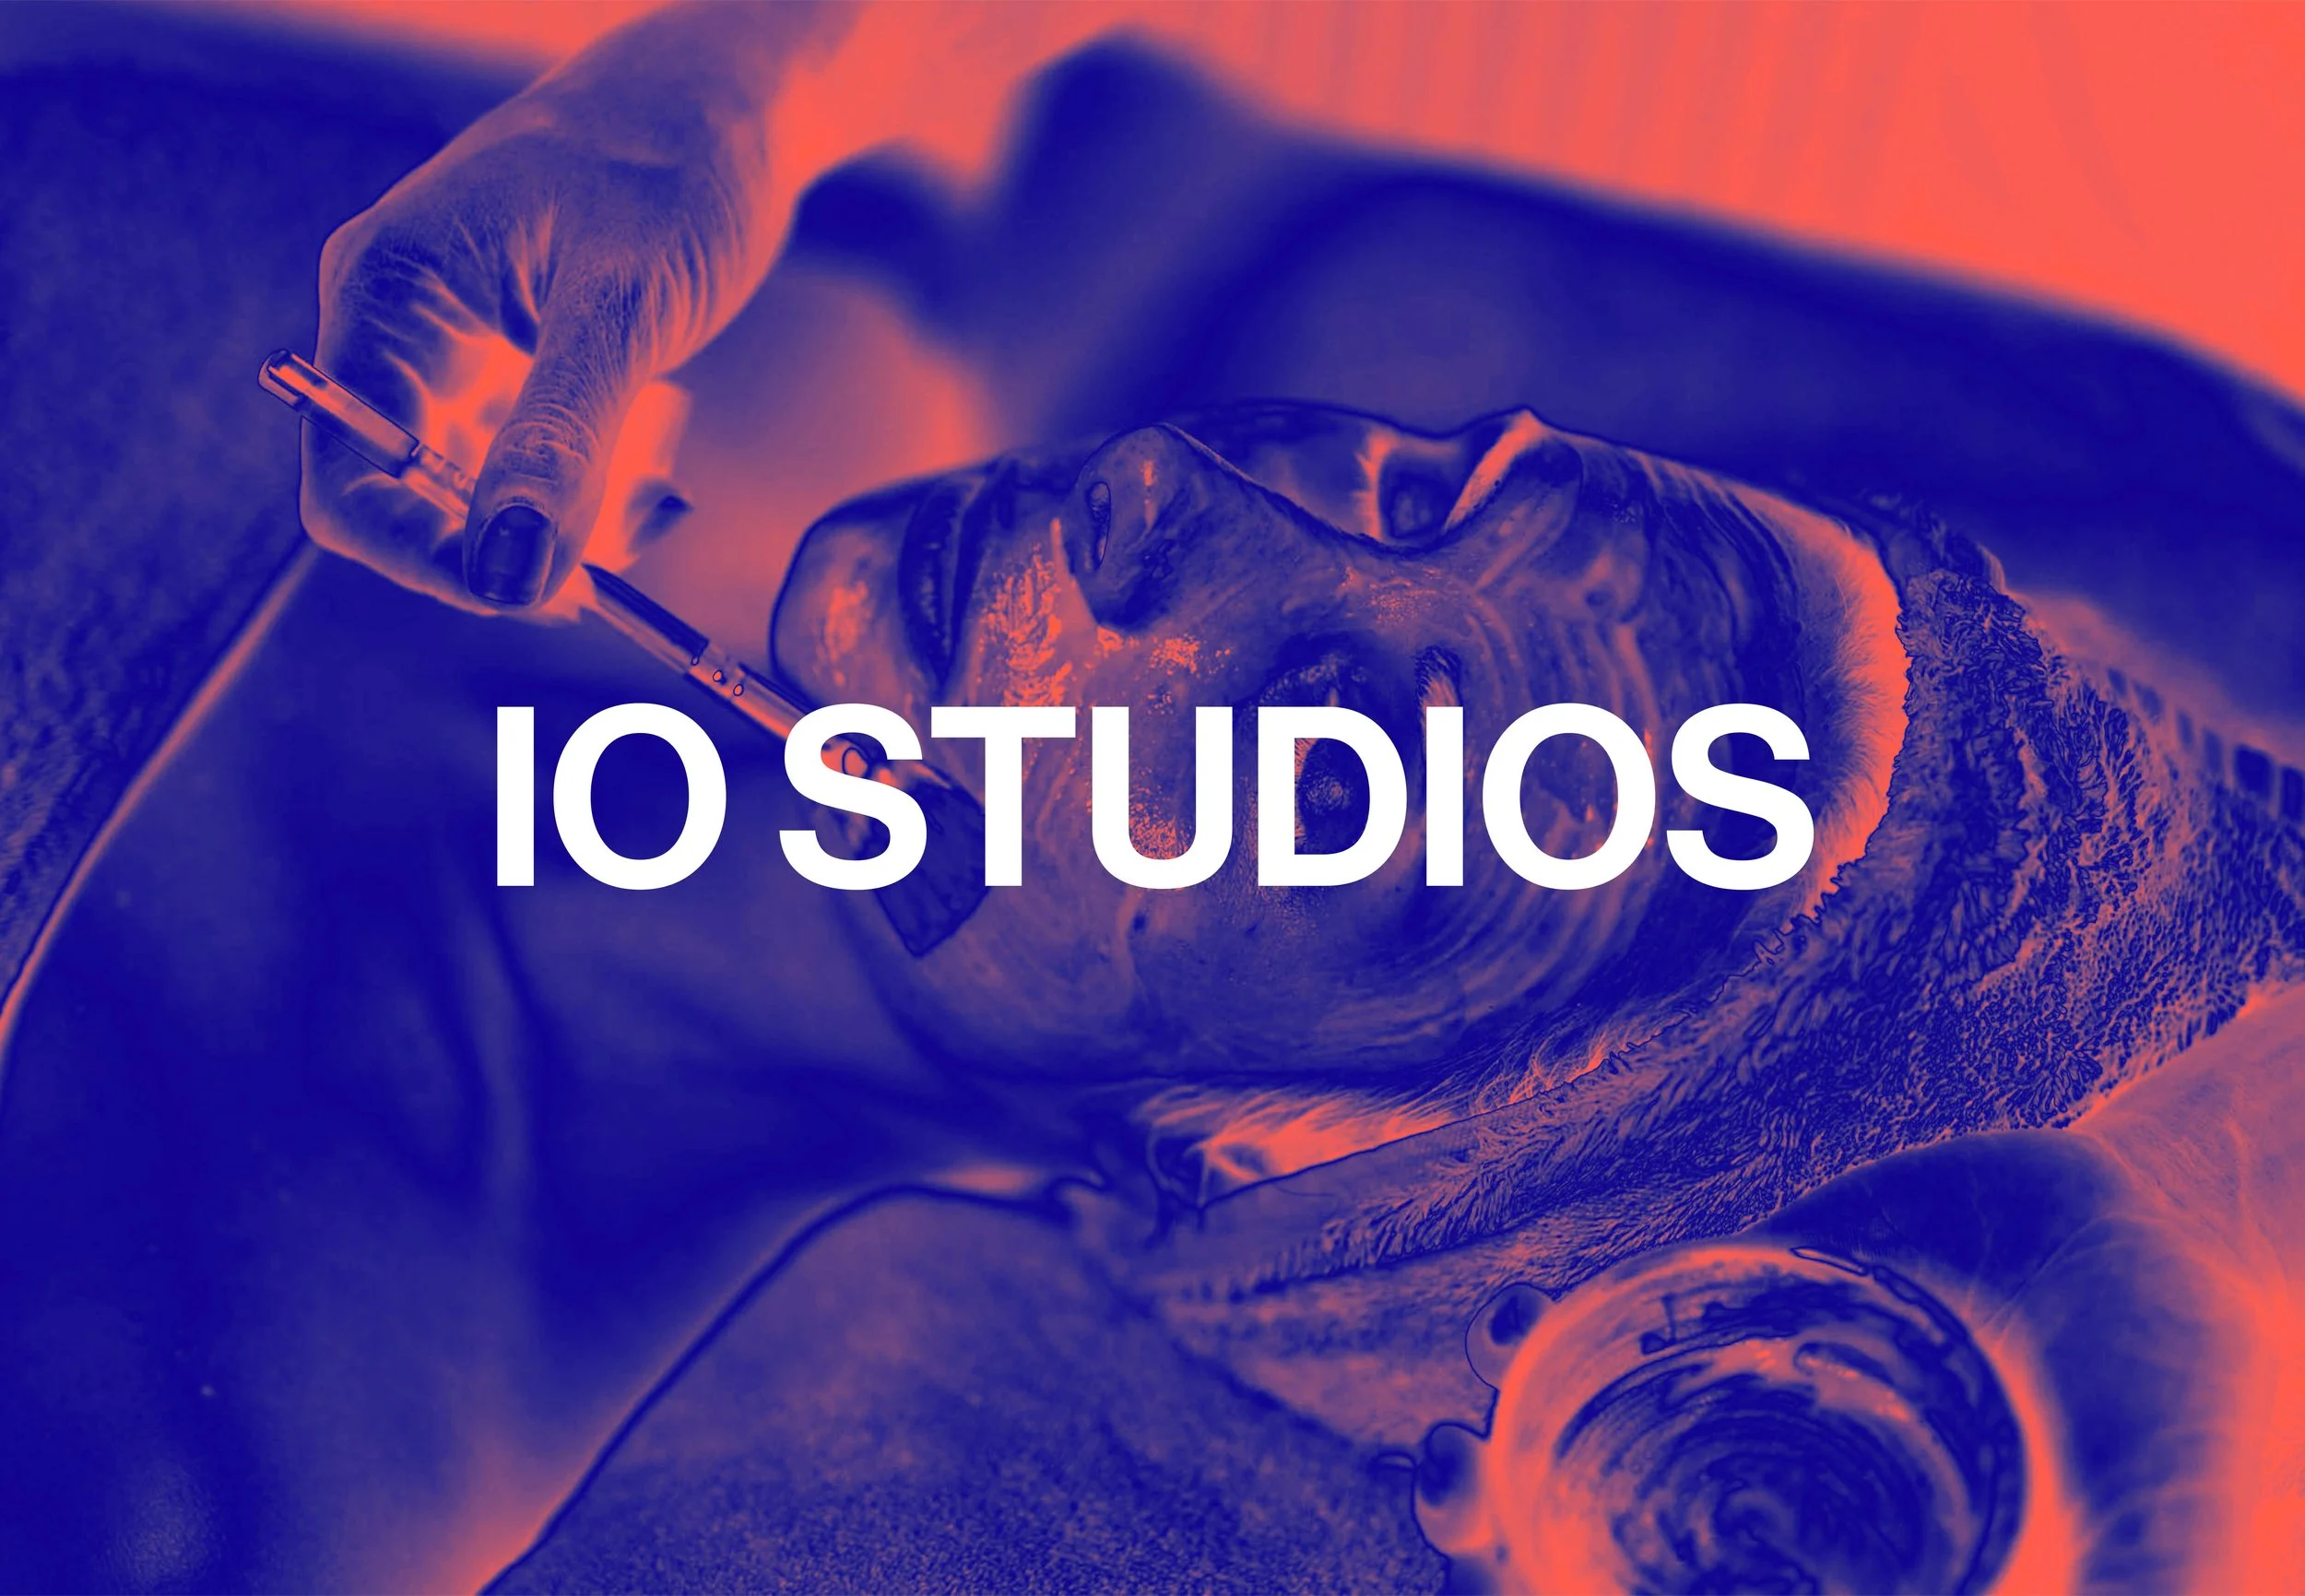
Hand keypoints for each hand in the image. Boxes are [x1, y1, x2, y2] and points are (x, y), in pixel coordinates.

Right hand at [303, 11, 813, 611]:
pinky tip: (657, 474)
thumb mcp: (619, 305)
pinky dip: (597, 499)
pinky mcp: (519, 381)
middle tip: (612, 559)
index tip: (525, 593)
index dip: (422, 555)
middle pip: (409, 503)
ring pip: (484, 504)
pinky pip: (537, 478)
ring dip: (570, 526)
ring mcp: (461, 361)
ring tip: (655, 484)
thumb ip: (562, 441)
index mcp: (386, 293)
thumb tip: (507, 569)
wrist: (731, 111)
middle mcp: (403, 333)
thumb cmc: (669, 163)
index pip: (349, 475)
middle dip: (510, 545)